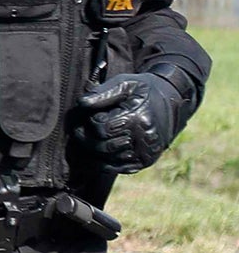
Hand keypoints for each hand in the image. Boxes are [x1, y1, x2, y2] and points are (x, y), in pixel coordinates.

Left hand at [74, 69, 188, 173]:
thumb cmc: (142, 90)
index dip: (90, 120)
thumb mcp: (124, 83)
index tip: (94, 113)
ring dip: (95, 149)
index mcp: (138, 118)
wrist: (170, 100)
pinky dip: (104, 161)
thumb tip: (82, 104)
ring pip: (107, 159)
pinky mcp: (145, 161)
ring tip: (95, 135)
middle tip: (84, 127)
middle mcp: (144, 138)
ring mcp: (146, 153)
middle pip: (102, 146)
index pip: (100, 127)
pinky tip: (101, 149)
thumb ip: (102, 93)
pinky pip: (117, 169)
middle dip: (88, 136)